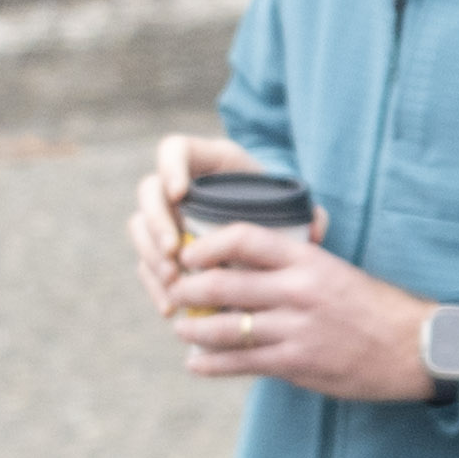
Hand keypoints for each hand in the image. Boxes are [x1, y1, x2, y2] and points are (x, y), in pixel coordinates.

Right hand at [128, 132, 292, 312]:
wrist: (272, 234)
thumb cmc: (284, 213)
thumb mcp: (293, 207)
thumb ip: (307, 212)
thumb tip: (317, 228)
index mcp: (209, 162)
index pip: (174, 149)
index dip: (170, 166)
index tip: (180, 193)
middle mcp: (180, 186)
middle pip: (149, 192)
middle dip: (156, 222)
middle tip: (174, 249)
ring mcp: (167, 217)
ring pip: (141, 229)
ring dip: (151, 255)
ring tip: (173, 281)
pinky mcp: (163, 249)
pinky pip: (146, 264)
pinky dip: (155, 286)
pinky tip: (170, 307)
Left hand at [167, 216, 441, 402]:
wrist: (416, 347)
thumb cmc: (373, 307)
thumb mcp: (334, 271)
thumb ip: (291, 268)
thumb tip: (240, 268)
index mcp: (308, 259)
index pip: (242, 238)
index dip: (205, 245)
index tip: (189, 254)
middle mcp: (298, 291)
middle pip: (220, 285)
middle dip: (186, 290)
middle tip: (174, 293)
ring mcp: (296, 330)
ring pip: (222, 328)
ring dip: (191, 328)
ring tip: (182, 328)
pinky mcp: (297, 364)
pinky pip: (239, 363)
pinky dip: (209, 364)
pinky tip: (196, 363)